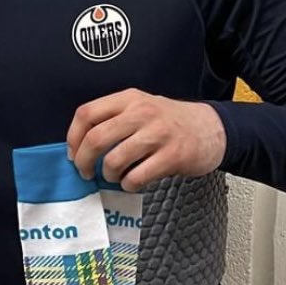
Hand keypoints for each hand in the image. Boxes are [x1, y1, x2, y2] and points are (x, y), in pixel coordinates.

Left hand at [66, 89, 226, 190]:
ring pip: (114, 160)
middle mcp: (142, 113)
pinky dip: (128, 184)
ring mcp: (158, 133)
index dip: (73, 137)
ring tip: (115, 175)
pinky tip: (133, 181)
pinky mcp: (172, 155)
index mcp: (129, 99)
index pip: (87, 114)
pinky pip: (136, 177)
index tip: (73, 153)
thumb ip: (113, 119)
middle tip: (85, 172)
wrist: (212, 129)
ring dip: (108, 174)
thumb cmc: (170, 122)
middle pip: (96, 138)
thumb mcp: (140, 108)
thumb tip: (79, 146)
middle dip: (84, 161)